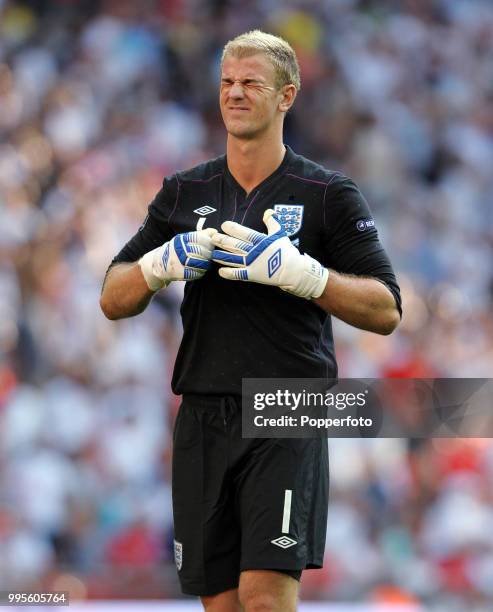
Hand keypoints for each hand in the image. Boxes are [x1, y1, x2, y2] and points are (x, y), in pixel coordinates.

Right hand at [139, 228, 215, 290]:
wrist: (159, 264)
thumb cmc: (176, 250)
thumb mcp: (184, 239)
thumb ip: (199, 235)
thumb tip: (214, 231)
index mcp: (182, 240)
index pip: (202, 239)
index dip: (209, 242)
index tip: (211, 244)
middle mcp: (181, 250)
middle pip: (204, 252)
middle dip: (210, 253)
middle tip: (210, 254)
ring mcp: (182, 263)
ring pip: (203, 263)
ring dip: (207, 263)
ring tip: (205, 261)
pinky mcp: (183, 274)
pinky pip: (199, 273)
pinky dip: (202, 271)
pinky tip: (199, 269)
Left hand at [211, 209, 327, 298]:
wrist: (293, 270)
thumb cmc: (286, 251)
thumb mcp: (280, 234)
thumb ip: (273, 222)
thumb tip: (268, 211)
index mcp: (261, 241)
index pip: (244, 233)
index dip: (233, 229)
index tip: (224, 225)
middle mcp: (255, 251)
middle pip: (236, 245)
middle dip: (223, 241)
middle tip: (213, 237)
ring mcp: (253, 263)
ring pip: (234, 258)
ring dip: (223, 256)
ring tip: (212, 253)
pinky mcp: (253, 275)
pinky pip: (239, 274)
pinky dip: (230, 273)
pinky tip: (221, 272)